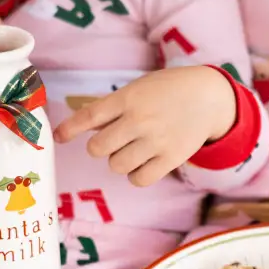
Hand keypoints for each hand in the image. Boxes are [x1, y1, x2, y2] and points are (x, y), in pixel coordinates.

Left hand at [52, 66, 236, 186]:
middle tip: (114, 142)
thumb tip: (84, 128)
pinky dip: (136, 175)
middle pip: (98, 149)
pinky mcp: (171, 159)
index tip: (59, 137)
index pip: (90, 116)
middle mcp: (139, 120)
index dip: (70, 128)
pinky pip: (139, 179)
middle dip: (100, 148)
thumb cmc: (168, 91)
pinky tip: (143, 164)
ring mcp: (155, 141)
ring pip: (117, 166)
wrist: (210, 97)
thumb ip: (114, 108)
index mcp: (128, 98)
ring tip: (133, 151)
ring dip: (119, 161)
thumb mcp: (140, 89)